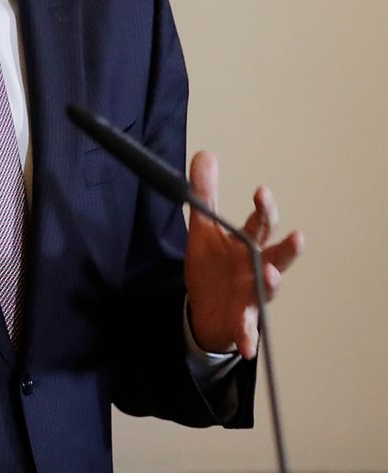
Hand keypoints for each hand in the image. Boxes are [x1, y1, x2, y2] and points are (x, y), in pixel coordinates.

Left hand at [184, 150, 304, 357]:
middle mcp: (256, 269)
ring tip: (272, 276)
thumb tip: (205, 154)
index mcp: (247, 244)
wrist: (205, 308)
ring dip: (272, 283)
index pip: (259, 224)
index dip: (263, 208)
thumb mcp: (204, 228)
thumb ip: (205, 194)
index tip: (261, 191)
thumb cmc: (213, 266)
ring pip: (267, 289)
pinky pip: (247, 331)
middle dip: (285, 247)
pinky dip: (249, 338)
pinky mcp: (241, 321)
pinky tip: (248, 346)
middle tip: (295, 236)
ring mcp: (251, 295)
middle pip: (275, 255)